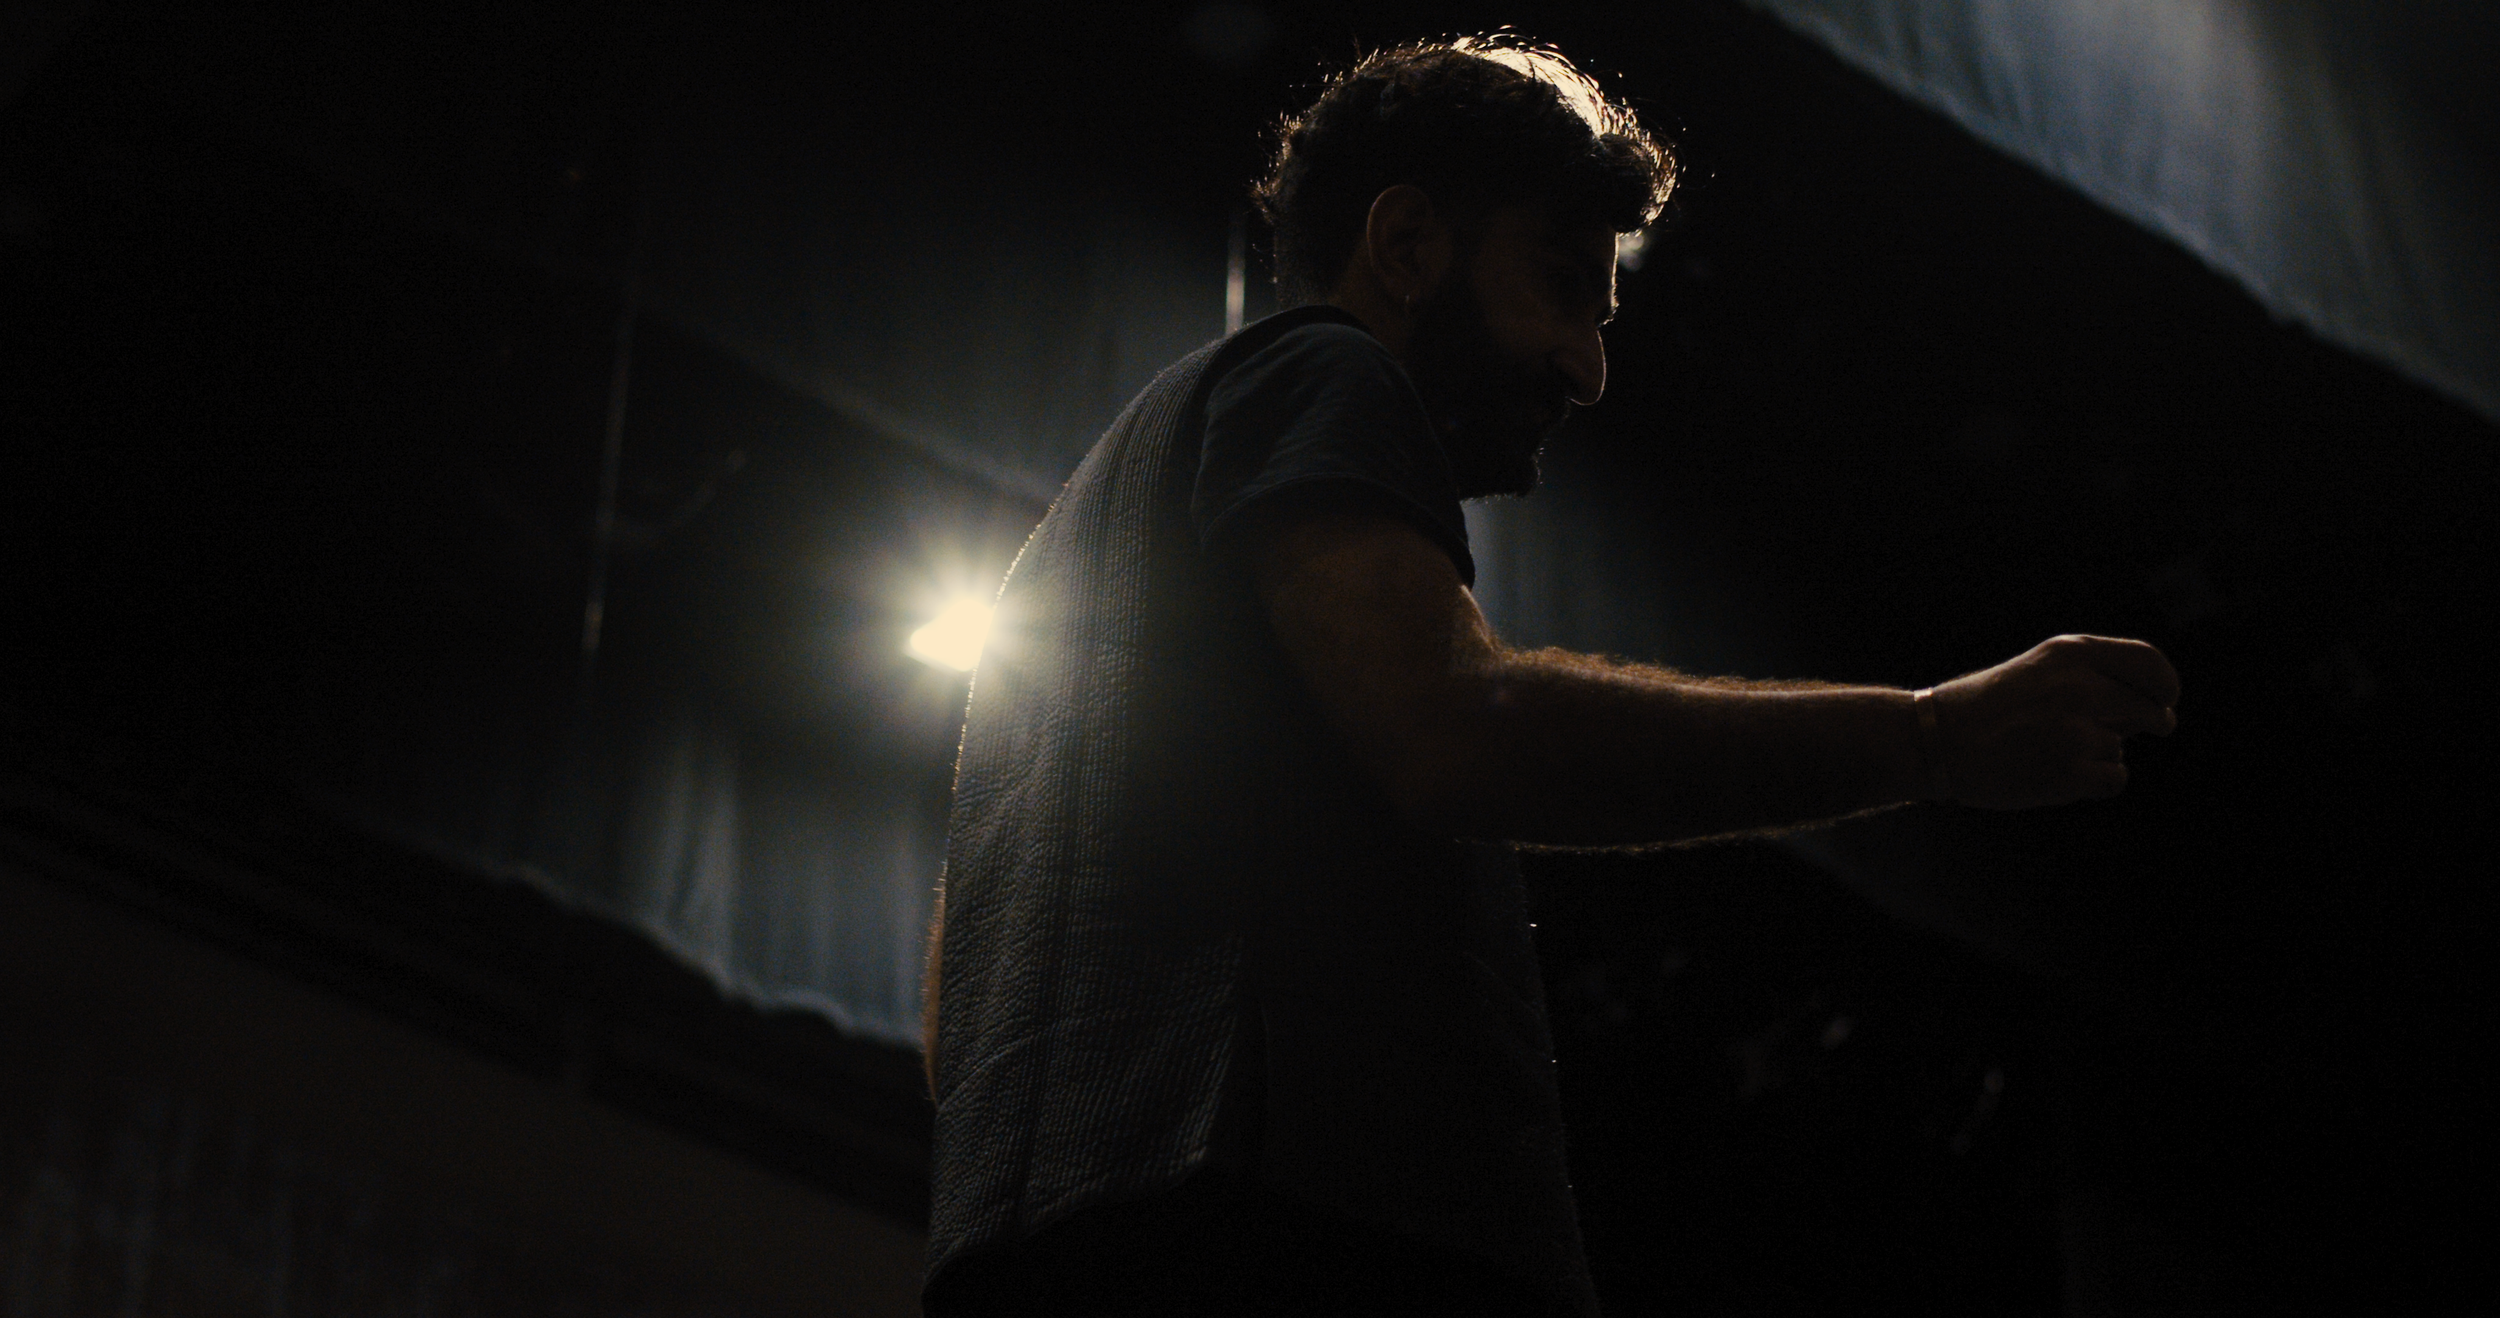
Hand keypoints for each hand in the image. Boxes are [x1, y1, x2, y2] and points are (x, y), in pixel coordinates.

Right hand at [1930, 634, 2179, 808]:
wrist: (1936, 740)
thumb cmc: (1987, 706)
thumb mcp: (2041, 670)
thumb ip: (2093, 678)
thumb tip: (2152, 709)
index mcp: (2072, 653)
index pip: (2150, 664)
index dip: (2166, 685)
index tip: (2166, 699)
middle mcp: (2082, 687)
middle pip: (2151, 710)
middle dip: (2151, 722)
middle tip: (2148, 730)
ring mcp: (2079, 732)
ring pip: (2120, 746)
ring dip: (2100, 752)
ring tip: (2052, 750)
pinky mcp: (2072, 773)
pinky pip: (2114, 777)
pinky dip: (2096, 781)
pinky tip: (2059, 773)